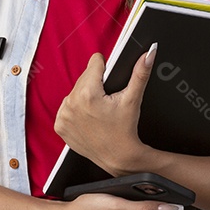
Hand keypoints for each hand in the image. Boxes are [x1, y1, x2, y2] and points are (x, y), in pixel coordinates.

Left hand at [53, 44, 157, 175]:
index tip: (109, 81)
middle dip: (95, 84)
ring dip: (85, 96)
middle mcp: (72, 103)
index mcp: (88, 94)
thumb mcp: (133, 99)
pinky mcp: (59, 125)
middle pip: (84, 77)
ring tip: (98, 109)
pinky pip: (66, 107)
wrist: (118, 157)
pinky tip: (88, 117)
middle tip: (106, 100)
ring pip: (75, 91)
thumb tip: (149, 53)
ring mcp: (63, 116)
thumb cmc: (125, 130)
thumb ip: (140, 73)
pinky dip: (76, 110)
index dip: (105, 68)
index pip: (94, 62)